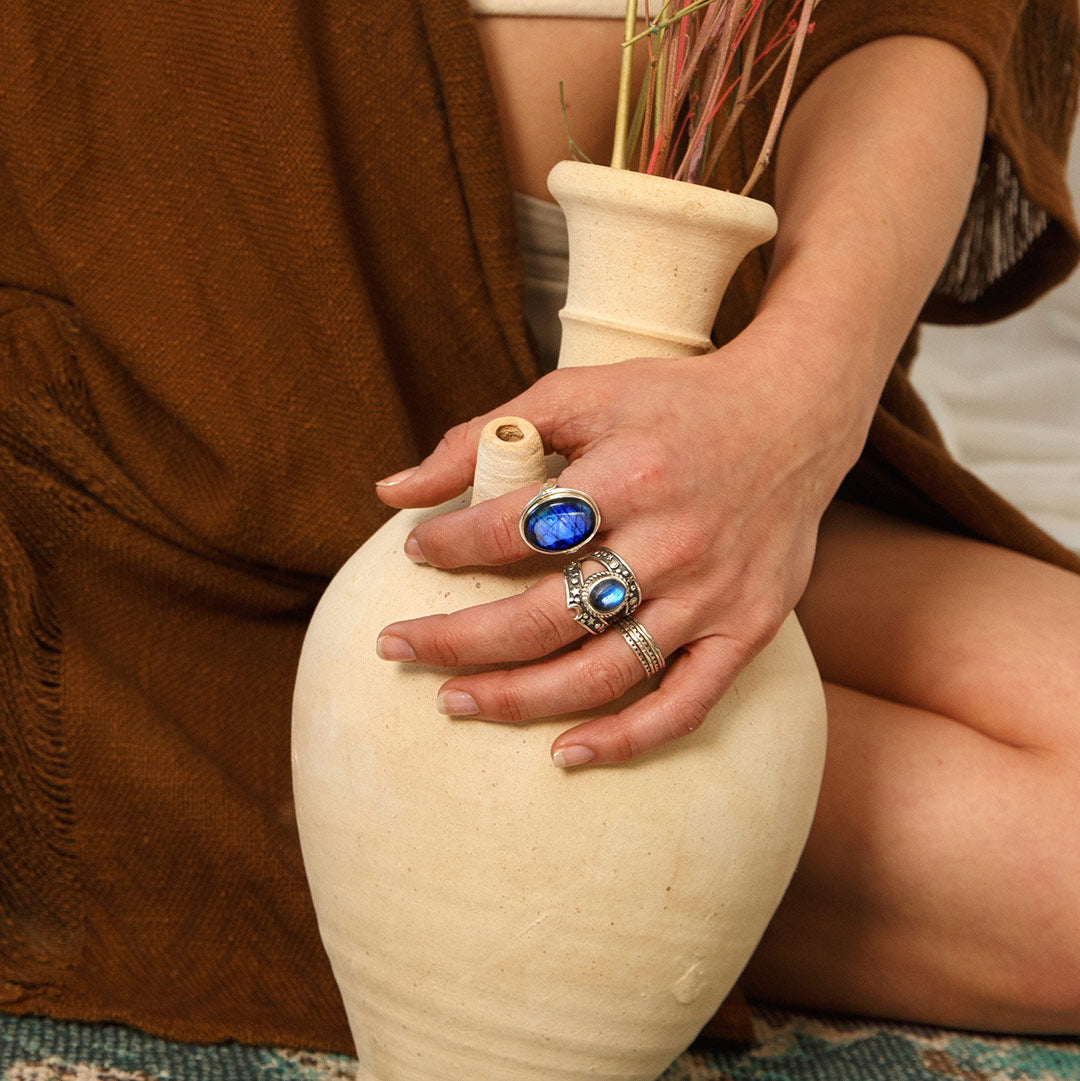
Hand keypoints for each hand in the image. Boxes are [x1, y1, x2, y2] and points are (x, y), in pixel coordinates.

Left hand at [375, 322, 859, 765]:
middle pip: (545, 615)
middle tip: (396, 647)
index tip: (416, 551)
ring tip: (452, 702)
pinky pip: (686, 704)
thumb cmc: (675, 403)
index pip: (515, 525)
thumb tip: (390, 492)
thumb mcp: (581, 391)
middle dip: (457, 640)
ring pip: (602, 671)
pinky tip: (566, 753)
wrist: (793, 415)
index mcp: (628, 474)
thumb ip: (484, 434)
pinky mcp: (746, 629)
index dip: (452, 544)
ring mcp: (712, 595)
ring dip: (518, 698)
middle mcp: (672, 540)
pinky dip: (627, 739)